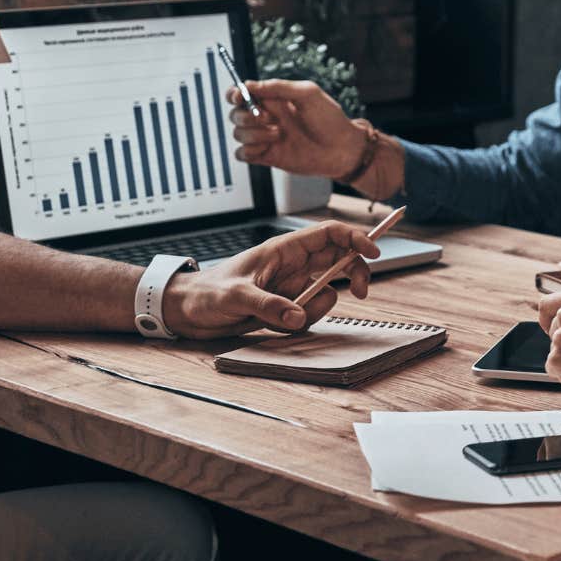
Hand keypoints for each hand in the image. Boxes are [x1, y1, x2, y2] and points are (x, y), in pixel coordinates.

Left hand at [163, 220, 376, 336]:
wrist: (187, 312)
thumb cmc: (205, 293)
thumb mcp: (234, 296)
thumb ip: (268, 305)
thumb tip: (297, 316)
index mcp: (282, 250)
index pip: (329, 234)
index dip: (355, 238)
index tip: (373, 253)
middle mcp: (291, 265)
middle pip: (339, 259)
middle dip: (354, 273)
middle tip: (360, 292)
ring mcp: (290, 287)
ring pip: (326, 292)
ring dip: (317, 308)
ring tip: (287, 318)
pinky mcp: (285, 307)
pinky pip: (308, 314)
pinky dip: (299, 324)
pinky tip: (273, 326)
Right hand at [227, 79, 362, 178]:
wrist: (342, 150)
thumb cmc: (330, 119)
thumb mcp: (308, 94)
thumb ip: (278, 87)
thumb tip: (250, 85)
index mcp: (273, 99)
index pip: (241, 93)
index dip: (234, 94)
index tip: (240, 97)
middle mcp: (266, 117)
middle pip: (235, 113)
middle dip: (247, 115)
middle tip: (269, 118)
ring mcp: (265, 137)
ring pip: (238, 133)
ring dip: (254, 133)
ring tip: (279, 133)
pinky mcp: (267, 156)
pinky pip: (242, 154)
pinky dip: (248, 150)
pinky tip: (266, 148)